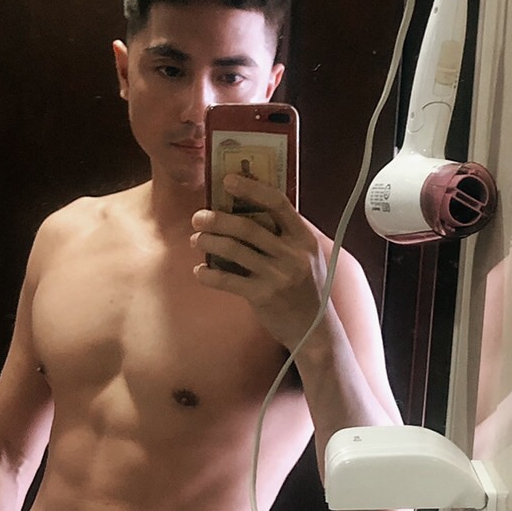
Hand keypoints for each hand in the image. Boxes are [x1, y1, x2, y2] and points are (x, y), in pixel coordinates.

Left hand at [191, 173, 331, 350]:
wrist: (314, 330)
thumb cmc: (306, 289)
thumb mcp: (307, 257)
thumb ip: (286, 235)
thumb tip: (251, 207)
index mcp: (304, 239)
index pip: (278, 203)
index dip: (252, 189)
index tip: (228, 180)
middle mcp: (293, 255)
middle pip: (248, 226)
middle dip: (217, 219)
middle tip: (198, 217)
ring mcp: (279, 276)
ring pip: (234, 250)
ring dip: (209, 242)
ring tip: (197, 240)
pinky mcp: (264, 296)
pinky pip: (227, 280)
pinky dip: (208, 274)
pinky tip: (199, 271)